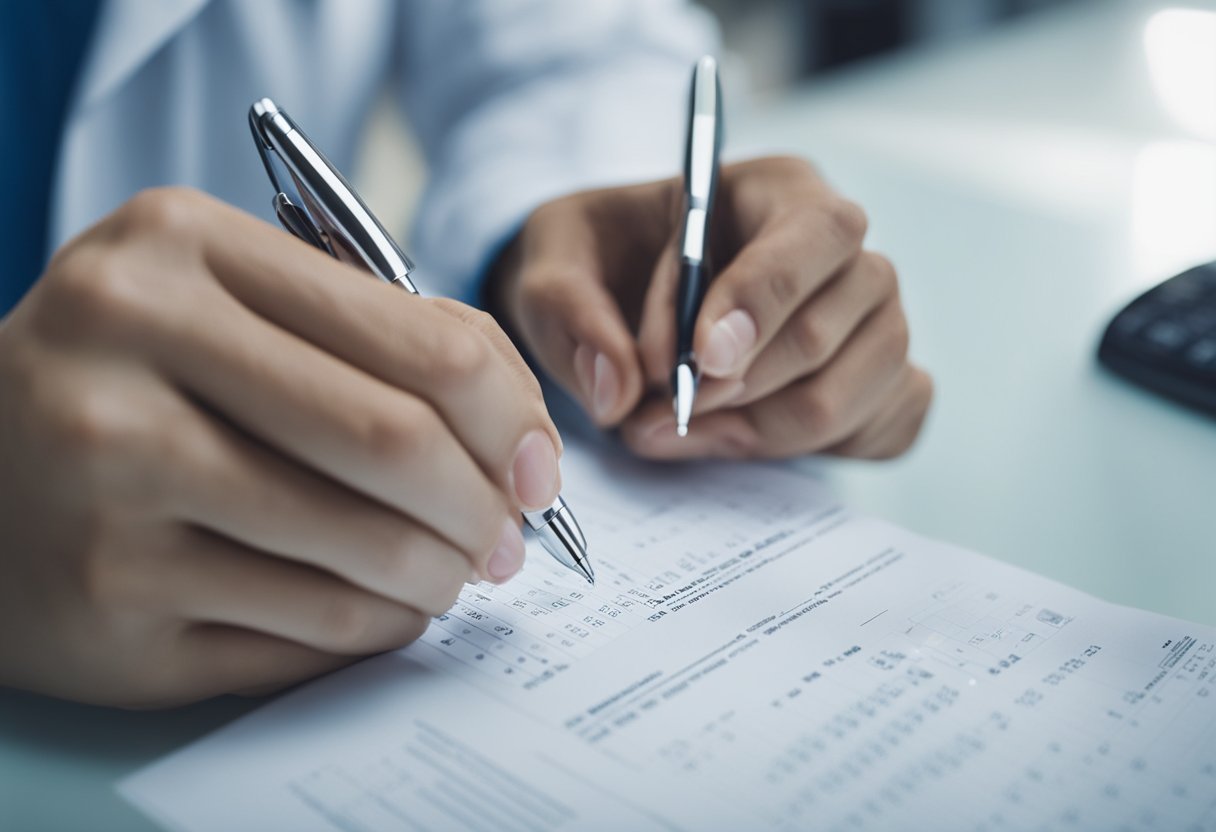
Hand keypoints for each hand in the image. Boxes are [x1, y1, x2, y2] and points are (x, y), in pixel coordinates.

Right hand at [0, 188, 561, 706]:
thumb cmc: (136, 376)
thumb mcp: (237, 301)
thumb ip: (385, 336)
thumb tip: (524, 439)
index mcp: (180, 248)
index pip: (422, 345)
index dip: (511, 419)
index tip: (537, 467)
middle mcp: (126, 349)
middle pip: (394, 445)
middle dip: (483, 508)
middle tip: (506, 539)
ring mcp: (104, 481)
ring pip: (359, 551)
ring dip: (438, 575)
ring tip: (450, 573)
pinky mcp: (104, 602)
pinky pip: (306, 630)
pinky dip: (376, 625)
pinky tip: (381, 606)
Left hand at [489, 156, 931, 459]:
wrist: (621, 300)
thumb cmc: (601, 265)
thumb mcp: (553, 263)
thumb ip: (570, 311)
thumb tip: (616, 387)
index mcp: (782, 190)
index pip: (813, 234)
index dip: (762, 300)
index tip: (698, 358)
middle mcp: (846, 255)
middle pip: (824, 332)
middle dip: (731, 387)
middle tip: (653, 410)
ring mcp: (875, 324)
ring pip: (838, 400)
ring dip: (745, 432)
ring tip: (670, 427)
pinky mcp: (882, 388)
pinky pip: (871, 434)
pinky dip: (790, 452)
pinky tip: (726, 436)